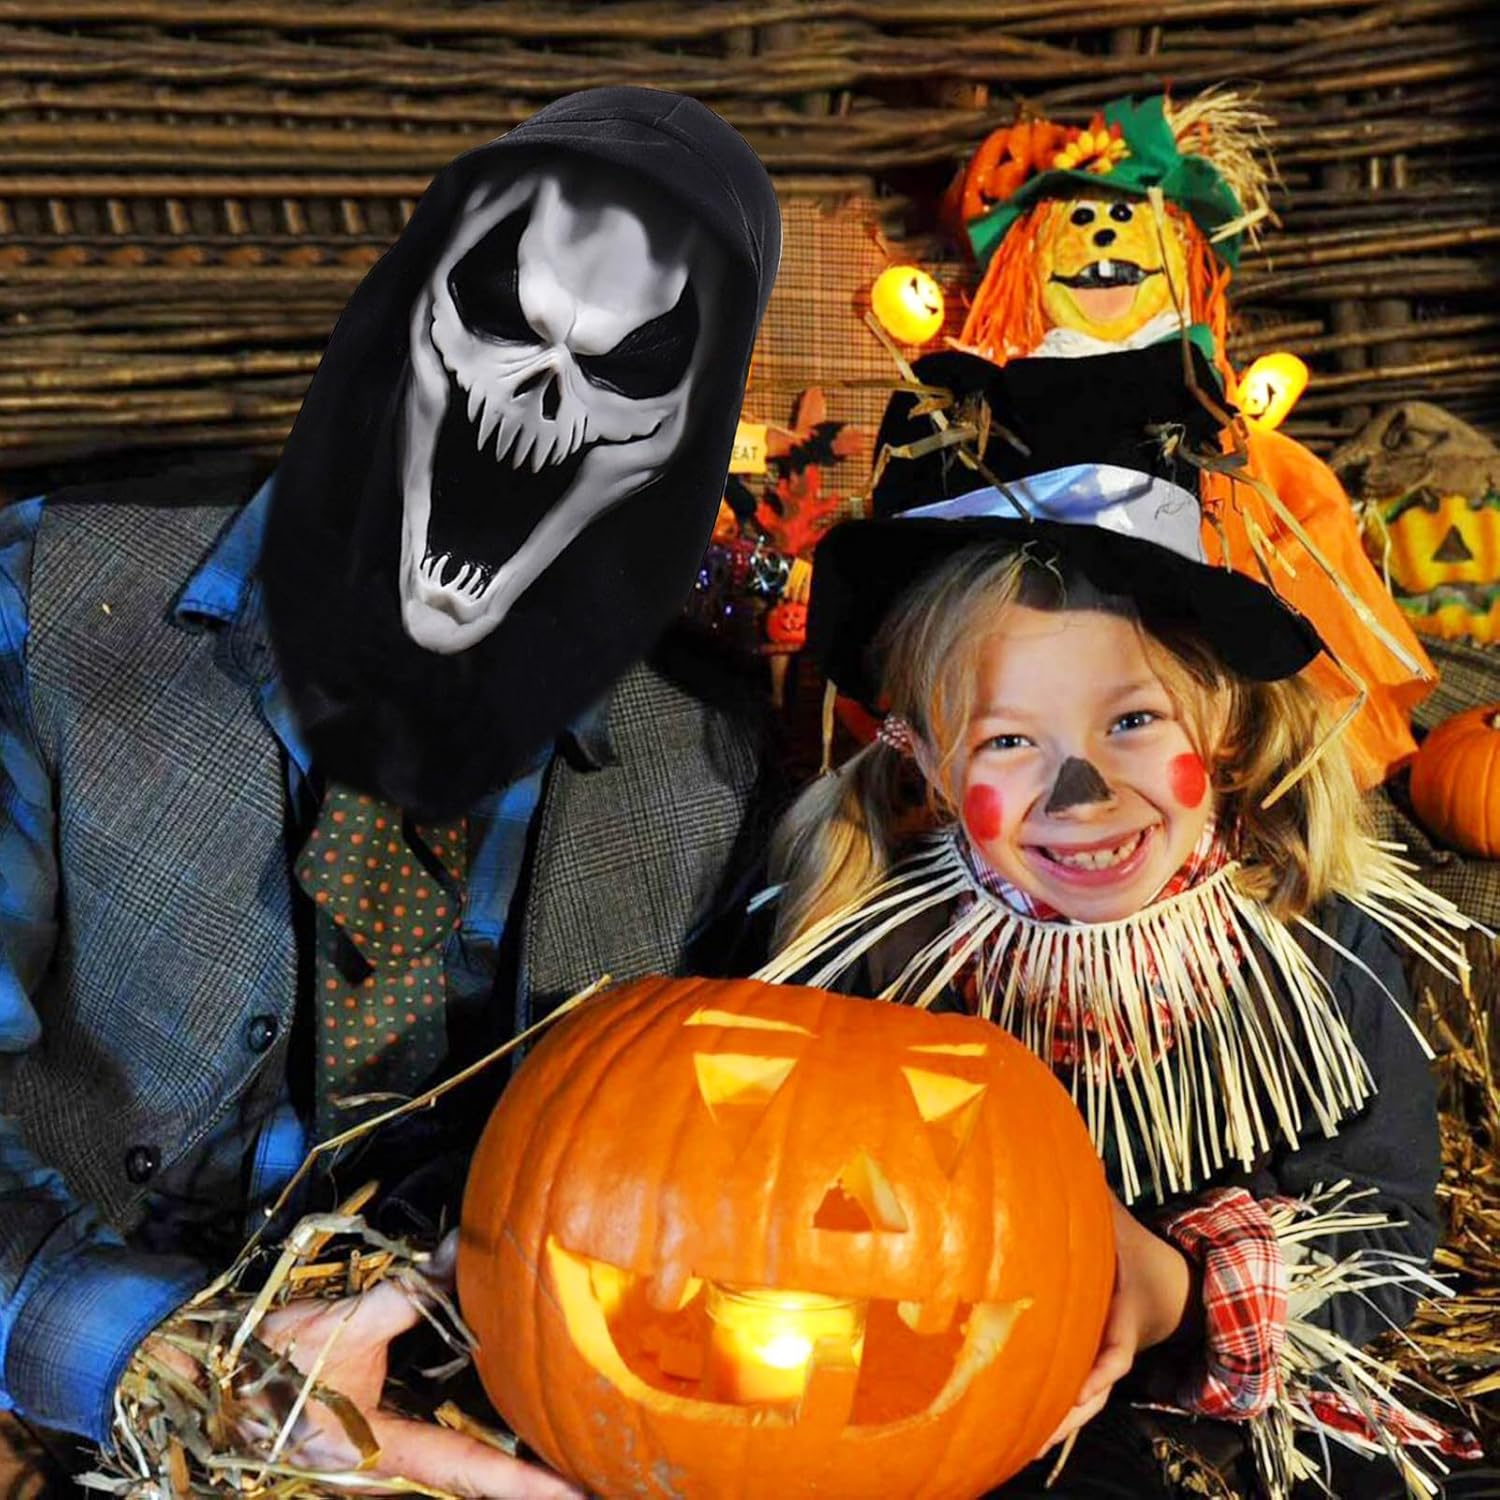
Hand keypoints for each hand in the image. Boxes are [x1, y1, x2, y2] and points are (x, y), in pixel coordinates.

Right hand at [242, 1278, 574, 1496]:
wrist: (205, 1379)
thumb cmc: (265, 1359)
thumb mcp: (339, 1326)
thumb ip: (406, 1294)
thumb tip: (461, 1253)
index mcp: (375, 1453)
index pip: (466, 1472)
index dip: (524, 1483)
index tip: (577, 1489)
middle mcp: (384, 1471)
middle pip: (469, 1479)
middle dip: (531, 1479)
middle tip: (596, 1475)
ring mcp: (379, 1464)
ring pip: (456, 1468)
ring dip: (507, 1462)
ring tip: (570, 1461)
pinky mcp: (374, 1447)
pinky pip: (438, 1448)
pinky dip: (478, 1442)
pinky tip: (514, 1426)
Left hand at [1034, 1195, 1193, 1460]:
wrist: (1172, 1290)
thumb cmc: (1136, 1253)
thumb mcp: (1122, 1225)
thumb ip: (1098, 1195)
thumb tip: (1082, 1150)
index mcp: (1125, 1316)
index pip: (1118, 1347)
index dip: (1102, 1366)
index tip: (1089, 1384)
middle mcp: (1115, 1347)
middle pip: (1097, 1390)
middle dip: (1071, 1412)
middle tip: (1041, 1436)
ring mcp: (1104, 1363)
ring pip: (1084, 1404)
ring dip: (1057, 1427)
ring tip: (1023, 1451)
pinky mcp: (1090, 1369)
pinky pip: (1072, 1398)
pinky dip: (1051, 1418)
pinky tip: (1019, 1440)